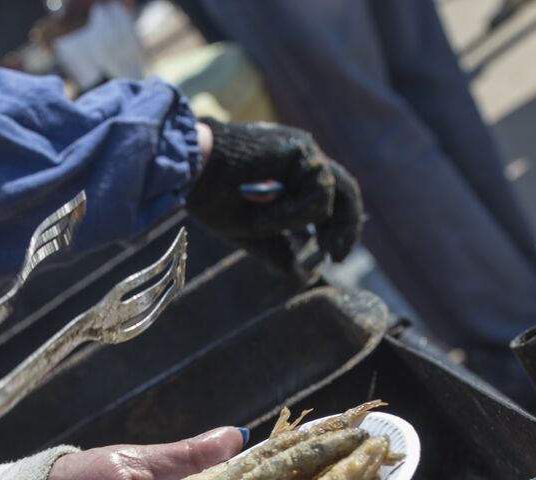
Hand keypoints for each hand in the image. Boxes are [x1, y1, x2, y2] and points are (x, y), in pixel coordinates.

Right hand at [186, 120, 363, 271]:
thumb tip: (296, 274)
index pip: (330, 200)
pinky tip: (261, 214)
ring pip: (328, 197)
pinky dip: (291, 212)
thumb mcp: (248, 230)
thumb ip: (275, 247)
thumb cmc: (209, 195)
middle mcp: (302, 159)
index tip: (334, 255)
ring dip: (294, 221)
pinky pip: (316, 193)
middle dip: (345, 227)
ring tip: (258, 223)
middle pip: (345, 191)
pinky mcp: (300, 148)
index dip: (338, 228)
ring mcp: (303, 152)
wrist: (190, 168)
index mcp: (291, 174)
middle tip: (338, 255)